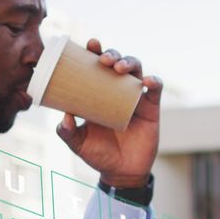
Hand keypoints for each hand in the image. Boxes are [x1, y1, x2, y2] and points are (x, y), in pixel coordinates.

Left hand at [55, 38, 162, 188]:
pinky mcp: (151, 108)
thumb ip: (67, 131)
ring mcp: (135, 98)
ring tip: (119, 68)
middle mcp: (118, 91)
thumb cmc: (99, 154)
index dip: (95, 52)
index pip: (97, 66)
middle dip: (112, 54)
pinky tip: (147, 81)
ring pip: (136, 70)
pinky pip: (156, 89)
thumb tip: (64, 116)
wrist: (121, 173)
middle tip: (103, 59)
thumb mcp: (78, 143)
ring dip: (129, 62)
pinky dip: (154, 81)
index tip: (90, 44)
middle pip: (118, 62)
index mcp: (99, 93)